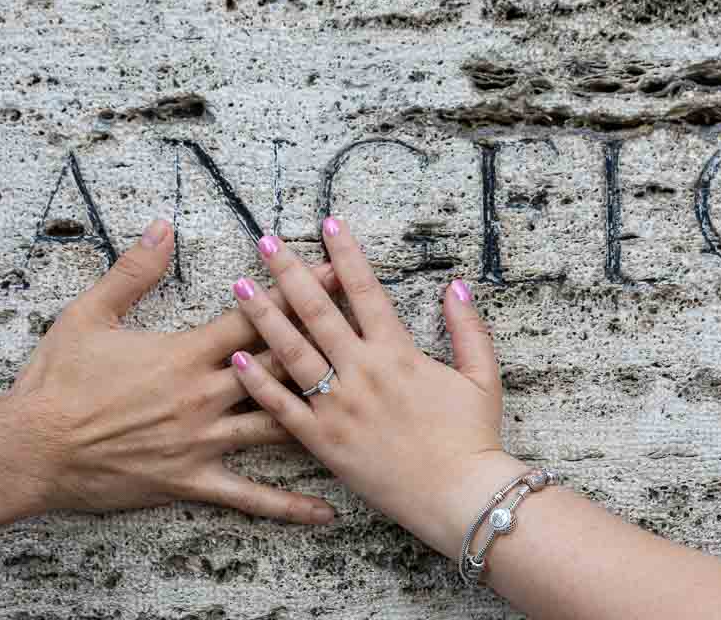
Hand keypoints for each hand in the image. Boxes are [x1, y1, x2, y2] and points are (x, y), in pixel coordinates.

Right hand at [3, 218, 336, 524]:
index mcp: (185, 353)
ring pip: (277, 427)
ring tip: (366, 410)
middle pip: (280, 365)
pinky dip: (288, 505)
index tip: (337, 271)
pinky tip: (326, 510)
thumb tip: (164, 227)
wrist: (29, 450)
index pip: (256, 315)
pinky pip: (249, 498)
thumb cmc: (56, 382)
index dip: (300, 291)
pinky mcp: (192, 481)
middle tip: (371, 327)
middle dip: (327, 341)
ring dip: (321, 413)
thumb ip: (134, 270)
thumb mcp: (89, 314)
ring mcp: (203, 442)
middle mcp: (204, 396)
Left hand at [226, 217, 525, 557]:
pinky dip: (260, 384)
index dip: (346, 254)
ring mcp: (340, 407)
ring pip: (292, 353)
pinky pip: (284, 409)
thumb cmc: (474, 437)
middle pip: (318, 311)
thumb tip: (457, 286)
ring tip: (239, 286)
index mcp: (398, 353)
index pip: (366, 290)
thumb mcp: (482, 376)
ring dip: (263, 317)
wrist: (460, 496)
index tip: (328, 223)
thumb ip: (468, 328)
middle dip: (290, 272)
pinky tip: (238, 359)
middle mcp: (363, 372)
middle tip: (265, 241)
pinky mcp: (325, 442)